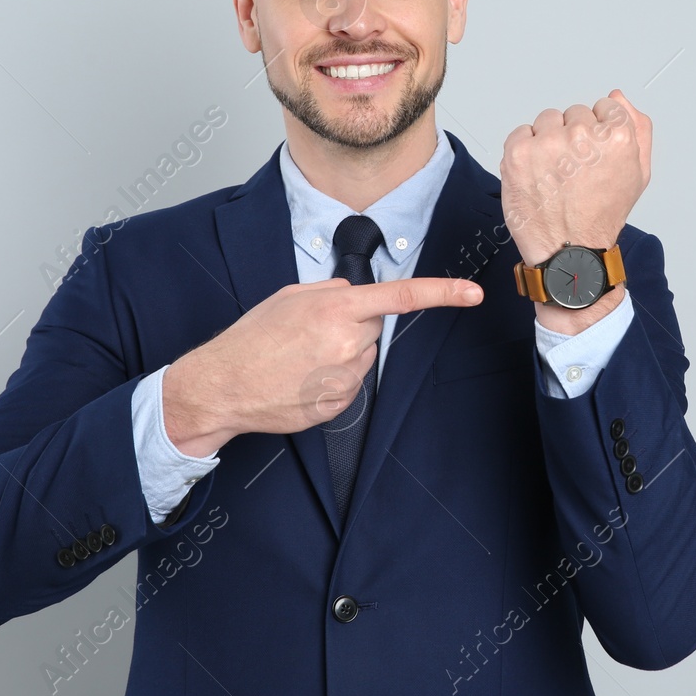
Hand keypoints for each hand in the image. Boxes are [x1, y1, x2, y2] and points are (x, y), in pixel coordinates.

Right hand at [163, 276, 482, 455]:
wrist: (223, 386)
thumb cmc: (252, 339)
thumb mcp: (289, 296)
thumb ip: (330, 291)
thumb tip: (356, 295)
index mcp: (337, 309)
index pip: (401, 297)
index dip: (442, 293)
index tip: (472, 293)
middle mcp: (347, 343)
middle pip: (371, 328)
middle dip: (350, 327)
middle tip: (308, 335)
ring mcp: (345, 377)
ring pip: (361, 357)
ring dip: (340, 355)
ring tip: (299, 359)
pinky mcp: (339, 404)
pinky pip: (349, 383)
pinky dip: (331, 379)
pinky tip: (300, 379)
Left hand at [500, 89, 650, 265]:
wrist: (569, 251)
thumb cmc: (601, 215)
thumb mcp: (638, 173)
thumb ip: (637, 128)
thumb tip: (617, 97)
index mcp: (616, 136)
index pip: (604, 106)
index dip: (599, 132)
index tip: (594, 155)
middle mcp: (582, 136)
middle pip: (574, 113)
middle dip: (574, 136)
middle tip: (574, 170)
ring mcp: (548, 143)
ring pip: (547, 120)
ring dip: (549, 141)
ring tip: (555, 173)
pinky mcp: (518, 152)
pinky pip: (521, 133)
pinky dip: (526, 151)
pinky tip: (537, 174)